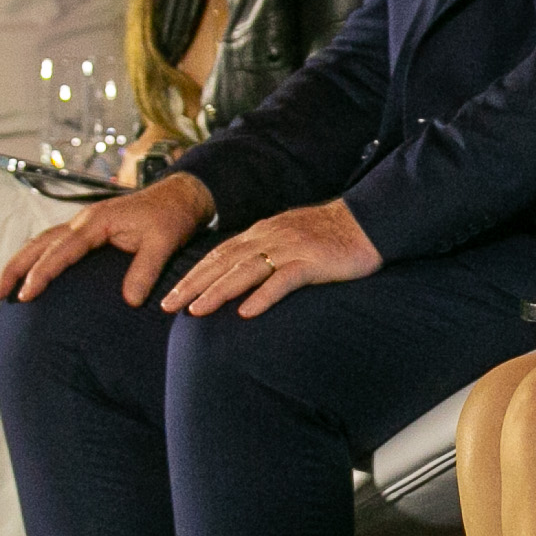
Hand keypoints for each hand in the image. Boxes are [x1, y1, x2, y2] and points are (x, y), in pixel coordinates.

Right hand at [0, 173, 216, 307]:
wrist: (180, 196)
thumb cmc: (172, 218)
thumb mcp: (164, 244)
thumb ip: (146, 270)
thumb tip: (131, 301)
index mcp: (97, 222)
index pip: (61, 250)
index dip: (41, 273)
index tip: (25, 294)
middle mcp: (83, 220)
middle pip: (39, 243)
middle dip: (15, 268)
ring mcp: (83, 223)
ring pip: (42, 242)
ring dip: (20, 263)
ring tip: (2, 289)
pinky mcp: (88, 229)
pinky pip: (54, 242)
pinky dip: (37, 257)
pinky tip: (29, 274)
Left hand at [157, 198, 381, 319]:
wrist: (367, 223)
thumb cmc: (329, 236)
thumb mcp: (288, 239)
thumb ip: (264, 253)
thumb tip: (238, 277)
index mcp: (261, 232)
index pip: (218, 255)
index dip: (192, 275)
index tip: (170, 296)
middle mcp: (269, 237)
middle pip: (223, 263)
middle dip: (193, 285)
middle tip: (168, 306)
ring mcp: (290, 248)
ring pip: (246, 271)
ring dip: (218, 291)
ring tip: (197, 311)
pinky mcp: (312, 261)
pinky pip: (283, 280)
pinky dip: (263, 296)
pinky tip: (247, 312)